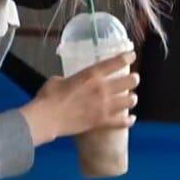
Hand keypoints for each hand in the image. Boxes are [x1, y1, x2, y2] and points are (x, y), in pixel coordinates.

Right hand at [21, 52, 138, 146]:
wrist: (47, 119)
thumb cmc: (48, 97)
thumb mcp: (57, 80)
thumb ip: (69, 80)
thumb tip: (68, 83)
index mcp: (92, 74)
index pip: (116, 62)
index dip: (127, 57)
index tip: (131, 56)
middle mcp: (103, 88)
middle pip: (130, 81)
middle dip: (132, 79)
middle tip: (131, 80)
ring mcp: (104, 106)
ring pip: (130, 100)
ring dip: (131, 99)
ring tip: (130, 99)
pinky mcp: (102, 122)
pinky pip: (122, 122)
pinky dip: (128, 120)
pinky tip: (131, 119)